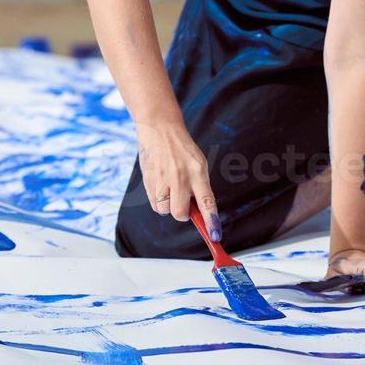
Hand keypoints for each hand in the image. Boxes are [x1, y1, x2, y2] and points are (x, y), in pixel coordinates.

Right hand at [135, 121, 221, 241]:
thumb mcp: (198, 164)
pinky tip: (160, 185)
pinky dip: (158, 200)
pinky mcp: (149, 179)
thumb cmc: (182, 149)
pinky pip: (153, 203)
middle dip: (182, 214)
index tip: (215, 236)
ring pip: (164, 210)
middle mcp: (180, 176)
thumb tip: (198, 213)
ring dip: (168, 206)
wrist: (160, 129)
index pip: (207, 202)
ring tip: (169, 189)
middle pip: (180, 213)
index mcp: (198, 171)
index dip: (211, 221)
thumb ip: (198, 187)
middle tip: (183, 203)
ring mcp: (163, 178)